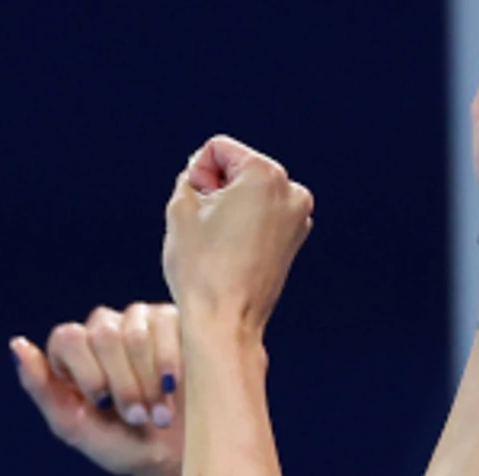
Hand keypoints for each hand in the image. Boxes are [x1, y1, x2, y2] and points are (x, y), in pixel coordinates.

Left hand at [11, 303, 183, 475]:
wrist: (173, 459)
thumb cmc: (120, 445)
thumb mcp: (73, 425)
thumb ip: (41, 388)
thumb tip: (16, 344)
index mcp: (73, 350)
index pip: (69, 338)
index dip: (88, 372)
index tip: (103, 406)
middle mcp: (103, 328)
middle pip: (104, 336)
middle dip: (122, 384)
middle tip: (136, 418)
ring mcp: (139, 321)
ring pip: (135, 334)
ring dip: (147, 380)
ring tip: (158, 413)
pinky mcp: (174, 322)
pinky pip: (166, 325)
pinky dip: (169, 361)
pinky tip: (172, 386)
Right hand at [161, 136, 312, 338]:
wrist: (225, 323)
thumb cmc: (201, 268)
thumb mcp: (180, 209)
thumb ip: (191, 177)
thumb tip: (206, 176)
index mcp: (266, 174)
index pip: (217, 149)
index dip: (196, 174)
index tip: (197, 209)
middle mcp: (291, 190)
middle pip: (237, 169)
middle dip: (216, 190)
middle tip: (207, 229)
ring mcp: (298, 217)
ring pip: (249, 194)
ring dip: (229, 208)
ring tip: (219, 243)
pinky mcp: (295, 240)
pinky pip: (261, 216)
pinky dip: (244, 225)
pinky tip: (232, 252)